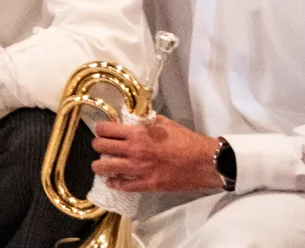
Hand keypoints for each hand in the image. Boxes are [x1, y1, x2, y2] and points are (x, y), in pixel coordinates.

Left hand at [91, 114, 227, 194]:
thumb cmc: (187, 141)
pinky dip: (115, 184)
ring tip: (103, 165)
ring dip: (100, 166)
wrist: (206, 162)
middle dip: (98, 146)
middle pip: (100, 147)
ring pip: (105, 168)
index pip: (104, 129)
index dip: (100, 129)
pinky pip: (123, 186)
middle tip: (103, 148)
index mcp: (138, 133)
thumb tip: (135, 119)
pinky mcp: (148, 184)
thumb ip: (146, 121)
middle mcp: (134, 150)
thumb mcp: (165, 123)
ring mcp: (140, 169)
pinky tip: (114, 181)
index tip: (103, 132)